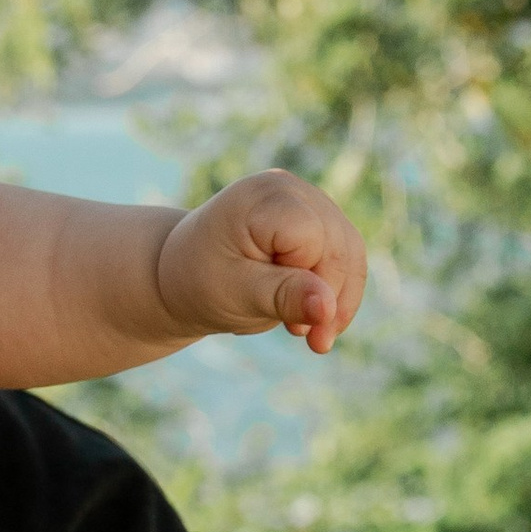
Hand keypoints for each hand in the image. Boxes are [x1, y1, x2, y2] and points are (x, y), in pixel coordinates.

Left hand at [157, 171, 366, 354]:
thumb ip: (282, 296)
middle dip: (332, 300)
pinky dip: (335, 290)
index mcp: (263, 198)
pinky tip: (313, 315)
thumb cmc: (199, 282)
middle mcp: (289, 188)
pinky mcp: (315, 218)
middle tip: (311, 343)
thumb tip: (327, 308)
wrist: (180, 273)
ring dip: (339, 299)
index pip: (315, 242)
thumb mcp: (235, 294)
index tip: (291, 326)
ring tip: (312, 335)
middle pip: (340, 247)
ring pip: (350, 252)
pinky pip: (345, 255)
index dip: (313, 285)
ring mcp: (306, 199)